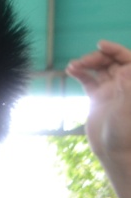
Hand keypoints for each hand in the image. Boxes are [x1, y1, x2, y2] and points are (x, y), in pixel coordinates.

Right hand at [67, 39, 130, 165]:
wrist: (113, 152)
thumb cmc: (125, 133)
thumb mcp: (126, 110)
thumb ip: (127, 89)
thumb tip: (127, 67)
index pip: (128, 59)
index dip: (116, 49)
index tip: (100, 45)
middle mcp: (124, 84)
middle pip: (111, 61)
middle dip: (96, 58)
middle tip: (82, 63)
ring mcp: (111, 90)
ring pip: (99, 69)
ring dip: (87, 64)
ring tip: (73, 66)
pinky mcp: (97, 97)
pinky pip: (89, 80)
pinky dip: (80, 73)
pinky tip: (71, 71)